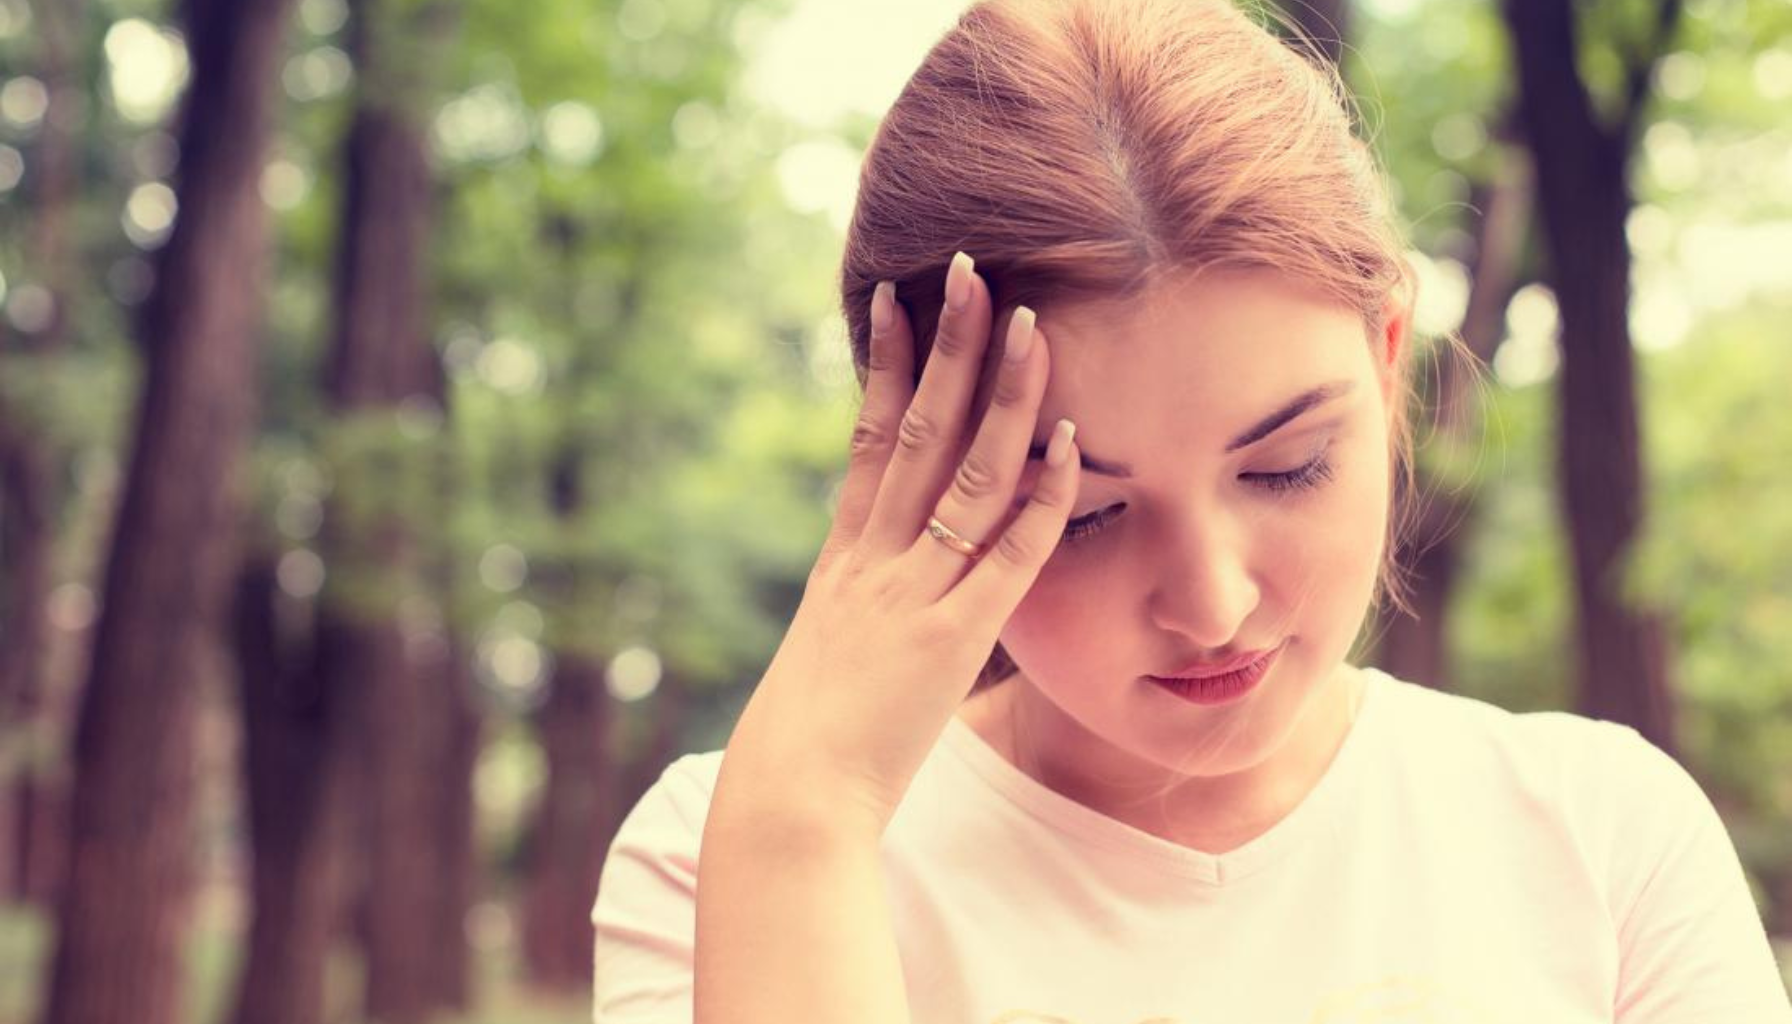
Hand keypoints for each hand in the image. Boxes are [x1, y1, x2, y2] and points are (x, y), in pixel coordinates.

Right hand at [712, 252, 1079, 841]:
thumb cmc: (804, 744)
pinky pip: (1005, 556)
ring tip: (1031, 324)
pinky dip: (1040, 498)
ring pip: (964, 475)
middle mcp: (875, 560)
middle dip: (947, 348)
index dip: (888, 365)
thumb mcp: (827, 654)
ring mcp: (912, 594)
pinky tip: (1069, 442)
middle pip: (916, 432)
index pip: (869, 439)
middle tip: (971, 270)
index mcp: (844, 560)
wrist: (789, 798)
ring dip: (1001, 397)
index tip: (899, 298)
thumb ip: (858, 606)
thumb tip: (878, 583)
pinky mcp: (951, 639)